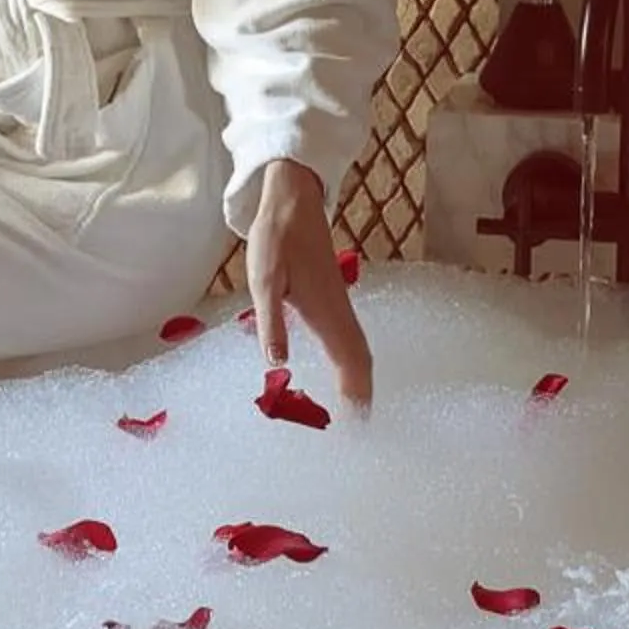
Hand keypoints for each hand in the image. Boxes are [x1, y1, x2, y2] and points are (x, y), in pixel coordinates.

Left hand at [247, 160, 370, 414]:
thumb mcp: (265, 280)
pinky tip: (344, 371)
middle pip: (360, 360)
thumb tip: (277, 362)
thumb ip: (271, 321)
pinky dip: (353, 362)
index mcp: (325, 312)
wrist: (293, 200)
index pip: (349, 362)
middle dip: (363, 395)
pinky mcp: (333, 299)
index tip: (357, 424)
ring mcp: (339, 305)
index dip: (355, 394)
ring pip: (358, 349)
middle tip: (361, 427)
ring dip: (360, 380)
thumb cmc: (277, 238)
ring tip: (357, 409)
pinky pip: (350, 338)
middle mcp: (339, 312)